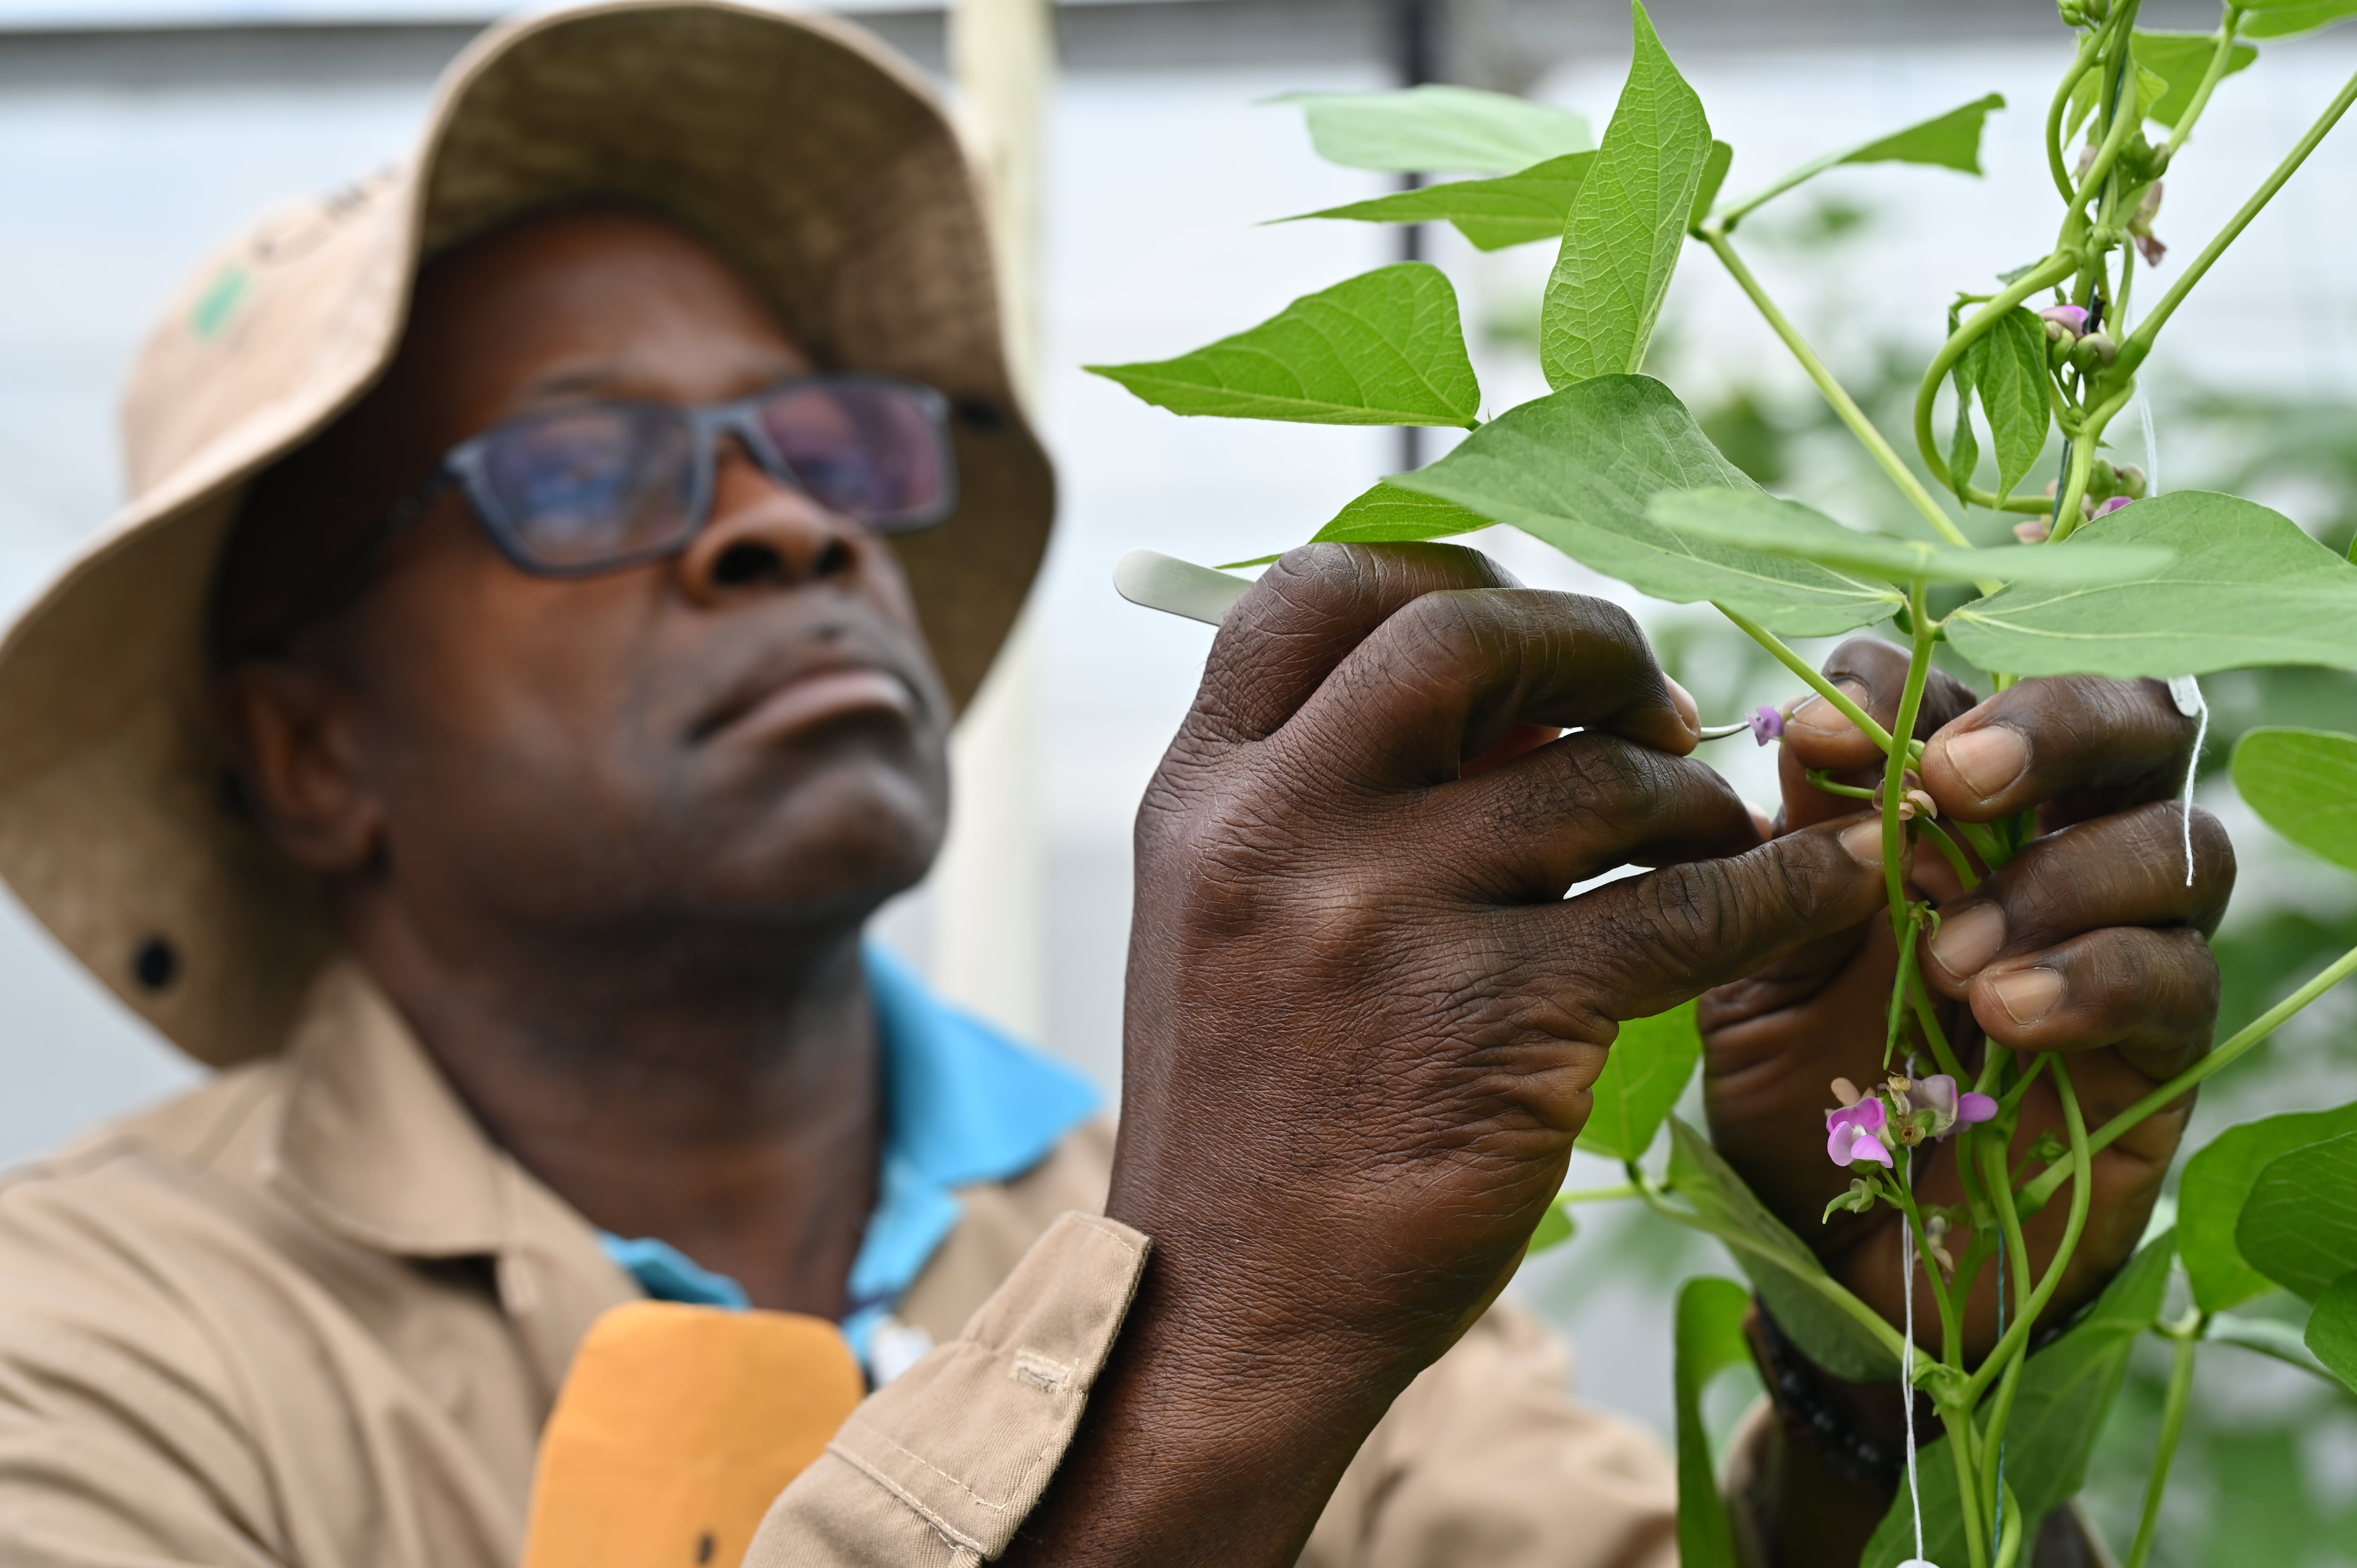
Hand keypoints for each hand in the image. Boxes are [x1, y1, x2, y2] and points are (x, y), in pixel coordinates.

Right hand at [1013, 546, 1892, 1565]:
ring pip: (1596, 777)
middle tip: (1648, 706)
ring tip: (1704, 837)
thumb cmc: (1244, 1109)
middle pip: (1465, 637)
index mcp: (1205, 795)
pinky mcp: (1499, 1022)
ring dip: (1685, 795)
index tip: (1521, 631)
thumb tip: (1501, 691)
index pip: (1317, 592)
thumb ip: (1316, 792)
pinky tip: (1814, 886)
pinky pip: (1682, 910)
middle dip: (1589, 647)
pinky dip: (1774, 889)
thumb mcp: (1221, 916)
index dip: (1444, 576)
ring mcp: (1386, 920)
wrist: (1222, 1309)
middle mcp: (1281, 829)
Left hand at [1701, 640, 2230, 1559]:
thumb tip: (1810, 735)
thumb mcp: (1758, 968)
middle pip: (2132, 723)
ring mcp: (2124, 945)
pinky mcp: (2164, 1050)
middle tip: (1953, 781)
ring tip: (1948, 959)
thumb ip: (1786, 858)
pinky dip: (2092, 981)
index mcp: (1946, 812)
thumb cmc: (1799, 1093)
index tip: (1810, 738)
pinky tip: (2004, 1014)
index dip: (1897, 688)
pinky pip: (2177, 981)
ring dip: (2060, 879)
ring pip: (2177, 845)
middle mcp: (2055, 851)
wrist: (1838, 1252)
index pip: (1960, 693)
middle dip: (2050, 725)